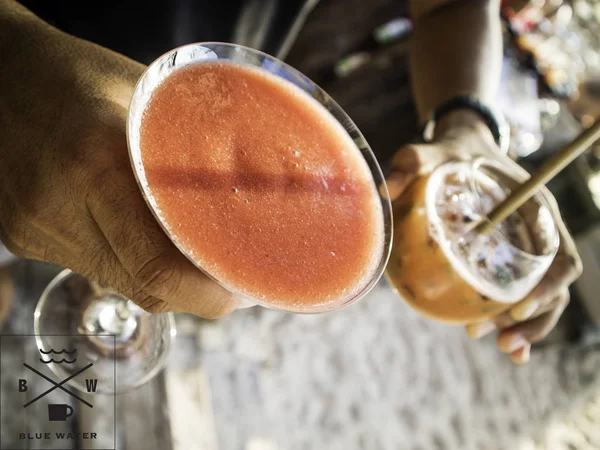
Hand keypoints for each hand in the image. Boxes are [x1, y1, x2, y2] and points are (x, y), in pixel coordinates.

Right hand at [0, 4, 239, 317]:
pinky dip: (136, 266)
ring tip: (206, 261)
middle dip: (200, 294)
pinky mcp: (25, 238)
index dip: (210, 292)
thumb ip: (188, 144)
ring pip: (123, 285)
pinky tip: (157, 245)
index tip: (246, 286)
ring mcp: (36, 229)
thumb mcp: (145, 94)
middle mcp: (59, 207)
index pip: (160, 268)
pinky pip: (97, 268)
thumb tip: (250, 184)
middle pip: (147, 289)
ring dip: (171, 282)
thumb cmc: (77, 74)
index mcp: (96, 163)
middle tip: (238, 280)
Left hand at [385, 110, 581, 362]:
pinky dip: (513, 321)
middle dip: (535, 320)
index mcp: (535, 209)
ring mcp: (527, 250)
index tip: (518, 307)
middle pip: (555, 287)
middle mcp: (539, 233)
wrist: (461, 151)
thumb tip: (385, 190)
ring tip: (498, 346)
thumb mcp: (433, 153)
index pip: (560, 254)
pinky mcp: (511, 262)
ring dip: (525, 328)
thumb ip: (413, 163)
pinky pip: (521, 295)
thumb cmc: (452, 155)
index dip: (549, 285)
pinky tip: (497, 341)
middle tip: (500, 340)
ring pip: (542, 299)